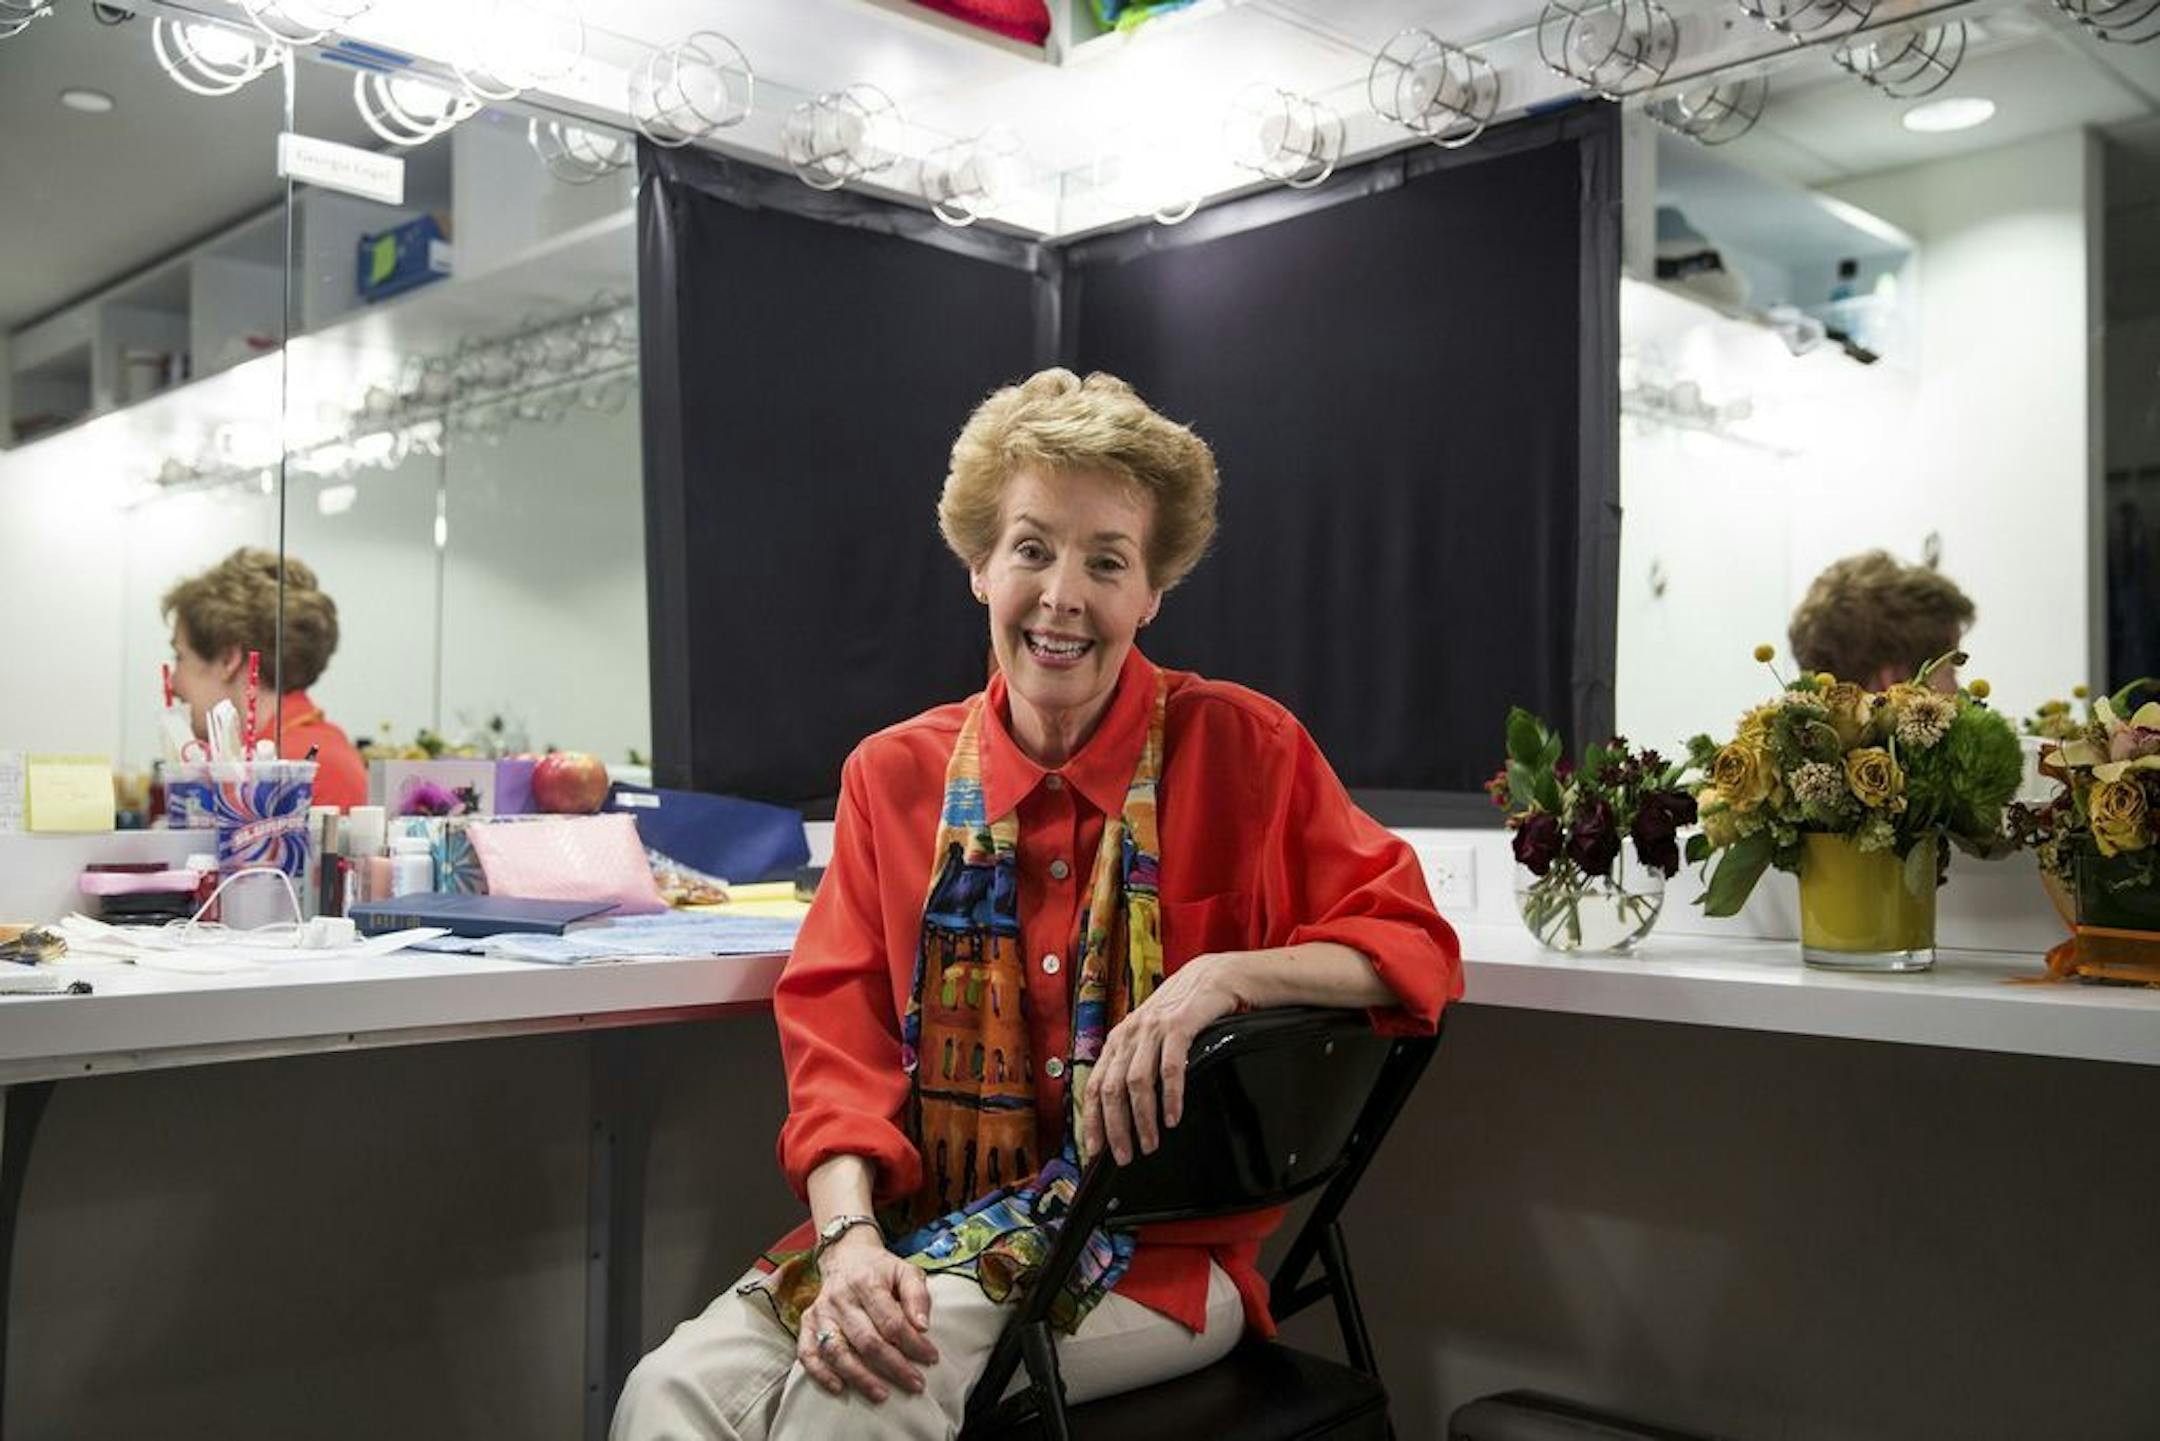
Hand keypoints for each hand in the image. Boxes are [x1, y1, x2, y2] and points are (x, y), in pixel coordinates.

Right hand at [796, 1229, 939, 1401]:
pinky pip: (808, 1352)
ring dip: (860, 1377)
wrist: (845, 1256)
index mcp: (867, 1282)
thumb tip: (923, 1327)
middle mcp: (840, 1298)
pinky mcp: (807, 1323)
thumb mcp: (906, 1271)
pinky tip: (839, 1388)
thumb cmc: (881, 1270)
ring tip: (882, 1395)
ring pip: (837, 1352)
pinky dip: (820, 1373)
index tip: (931, 1358)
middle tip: (915, 1385)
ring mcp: (821, 1312)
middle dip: (894, 1367)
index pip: (892, 1321)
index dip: (913, 1343)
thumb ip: (917, 1295)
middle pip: (867, 1341)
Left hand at [1082, 952, 1243, 1166]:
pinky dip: (1170, 1096)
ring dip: (1142, 1119)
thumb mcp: (1149, 1036)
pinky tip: (1173, 1116)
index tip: (1094, 1150)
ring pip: (1137, 1083)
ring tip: (1150, 1143)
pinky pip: (1170, 1068)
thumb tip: (1122, 1108)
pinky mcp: (1179, 1025)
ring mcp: (1153, 1029)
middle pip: (1112, 1089)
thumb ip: (1134, 1063)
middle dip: (1116, 1129)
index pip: (1093, 1086)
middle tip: (1125, 1156)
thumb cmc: (1181, 1011)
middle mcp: (1129, 1034)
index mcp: (1117, 1040)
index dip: (1092, 1121)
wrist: (1212, 977)